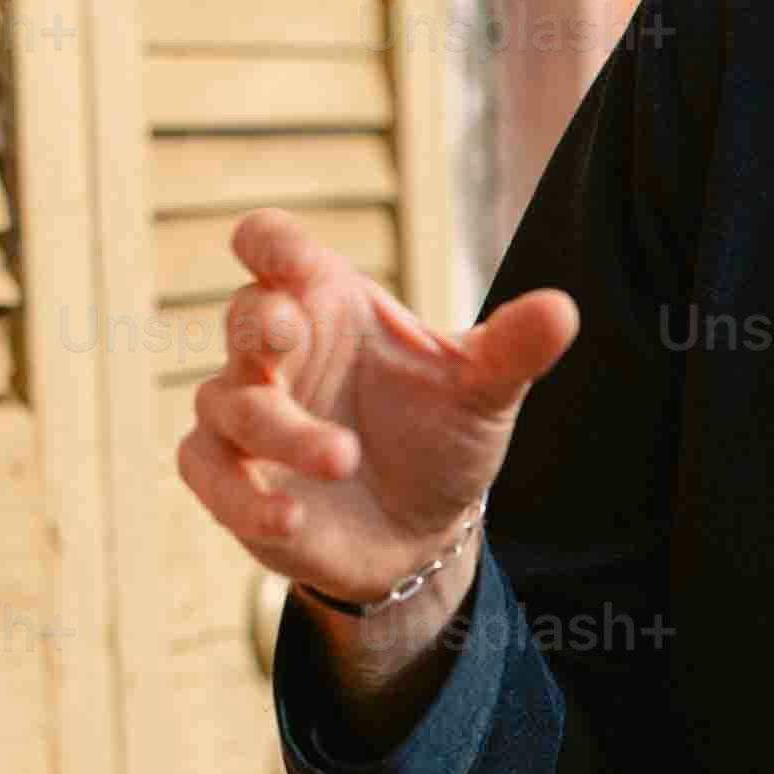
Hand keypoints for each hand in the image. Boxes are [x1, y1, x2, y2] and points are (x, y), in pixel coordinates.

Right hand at [174, 207, 577, 606]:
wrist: (423, 529)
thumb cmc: (439, 436)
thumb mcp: (483, 391)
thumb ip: (514, 349)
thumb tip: (564, 308)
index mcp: (327, 302)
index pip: (274, 247)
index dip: (273, 244)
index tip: (297, 261)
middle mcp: (277, 351)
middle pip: (245, 314)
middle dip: (262, 321)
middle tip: (291, 331)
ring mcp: (245, 413)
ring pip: (230, 403)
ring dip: (282, 430)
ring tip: (343, 459)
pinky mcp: (230, 477)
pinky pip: (210, 475)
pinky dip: (245, 496)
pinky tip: (293, 518)